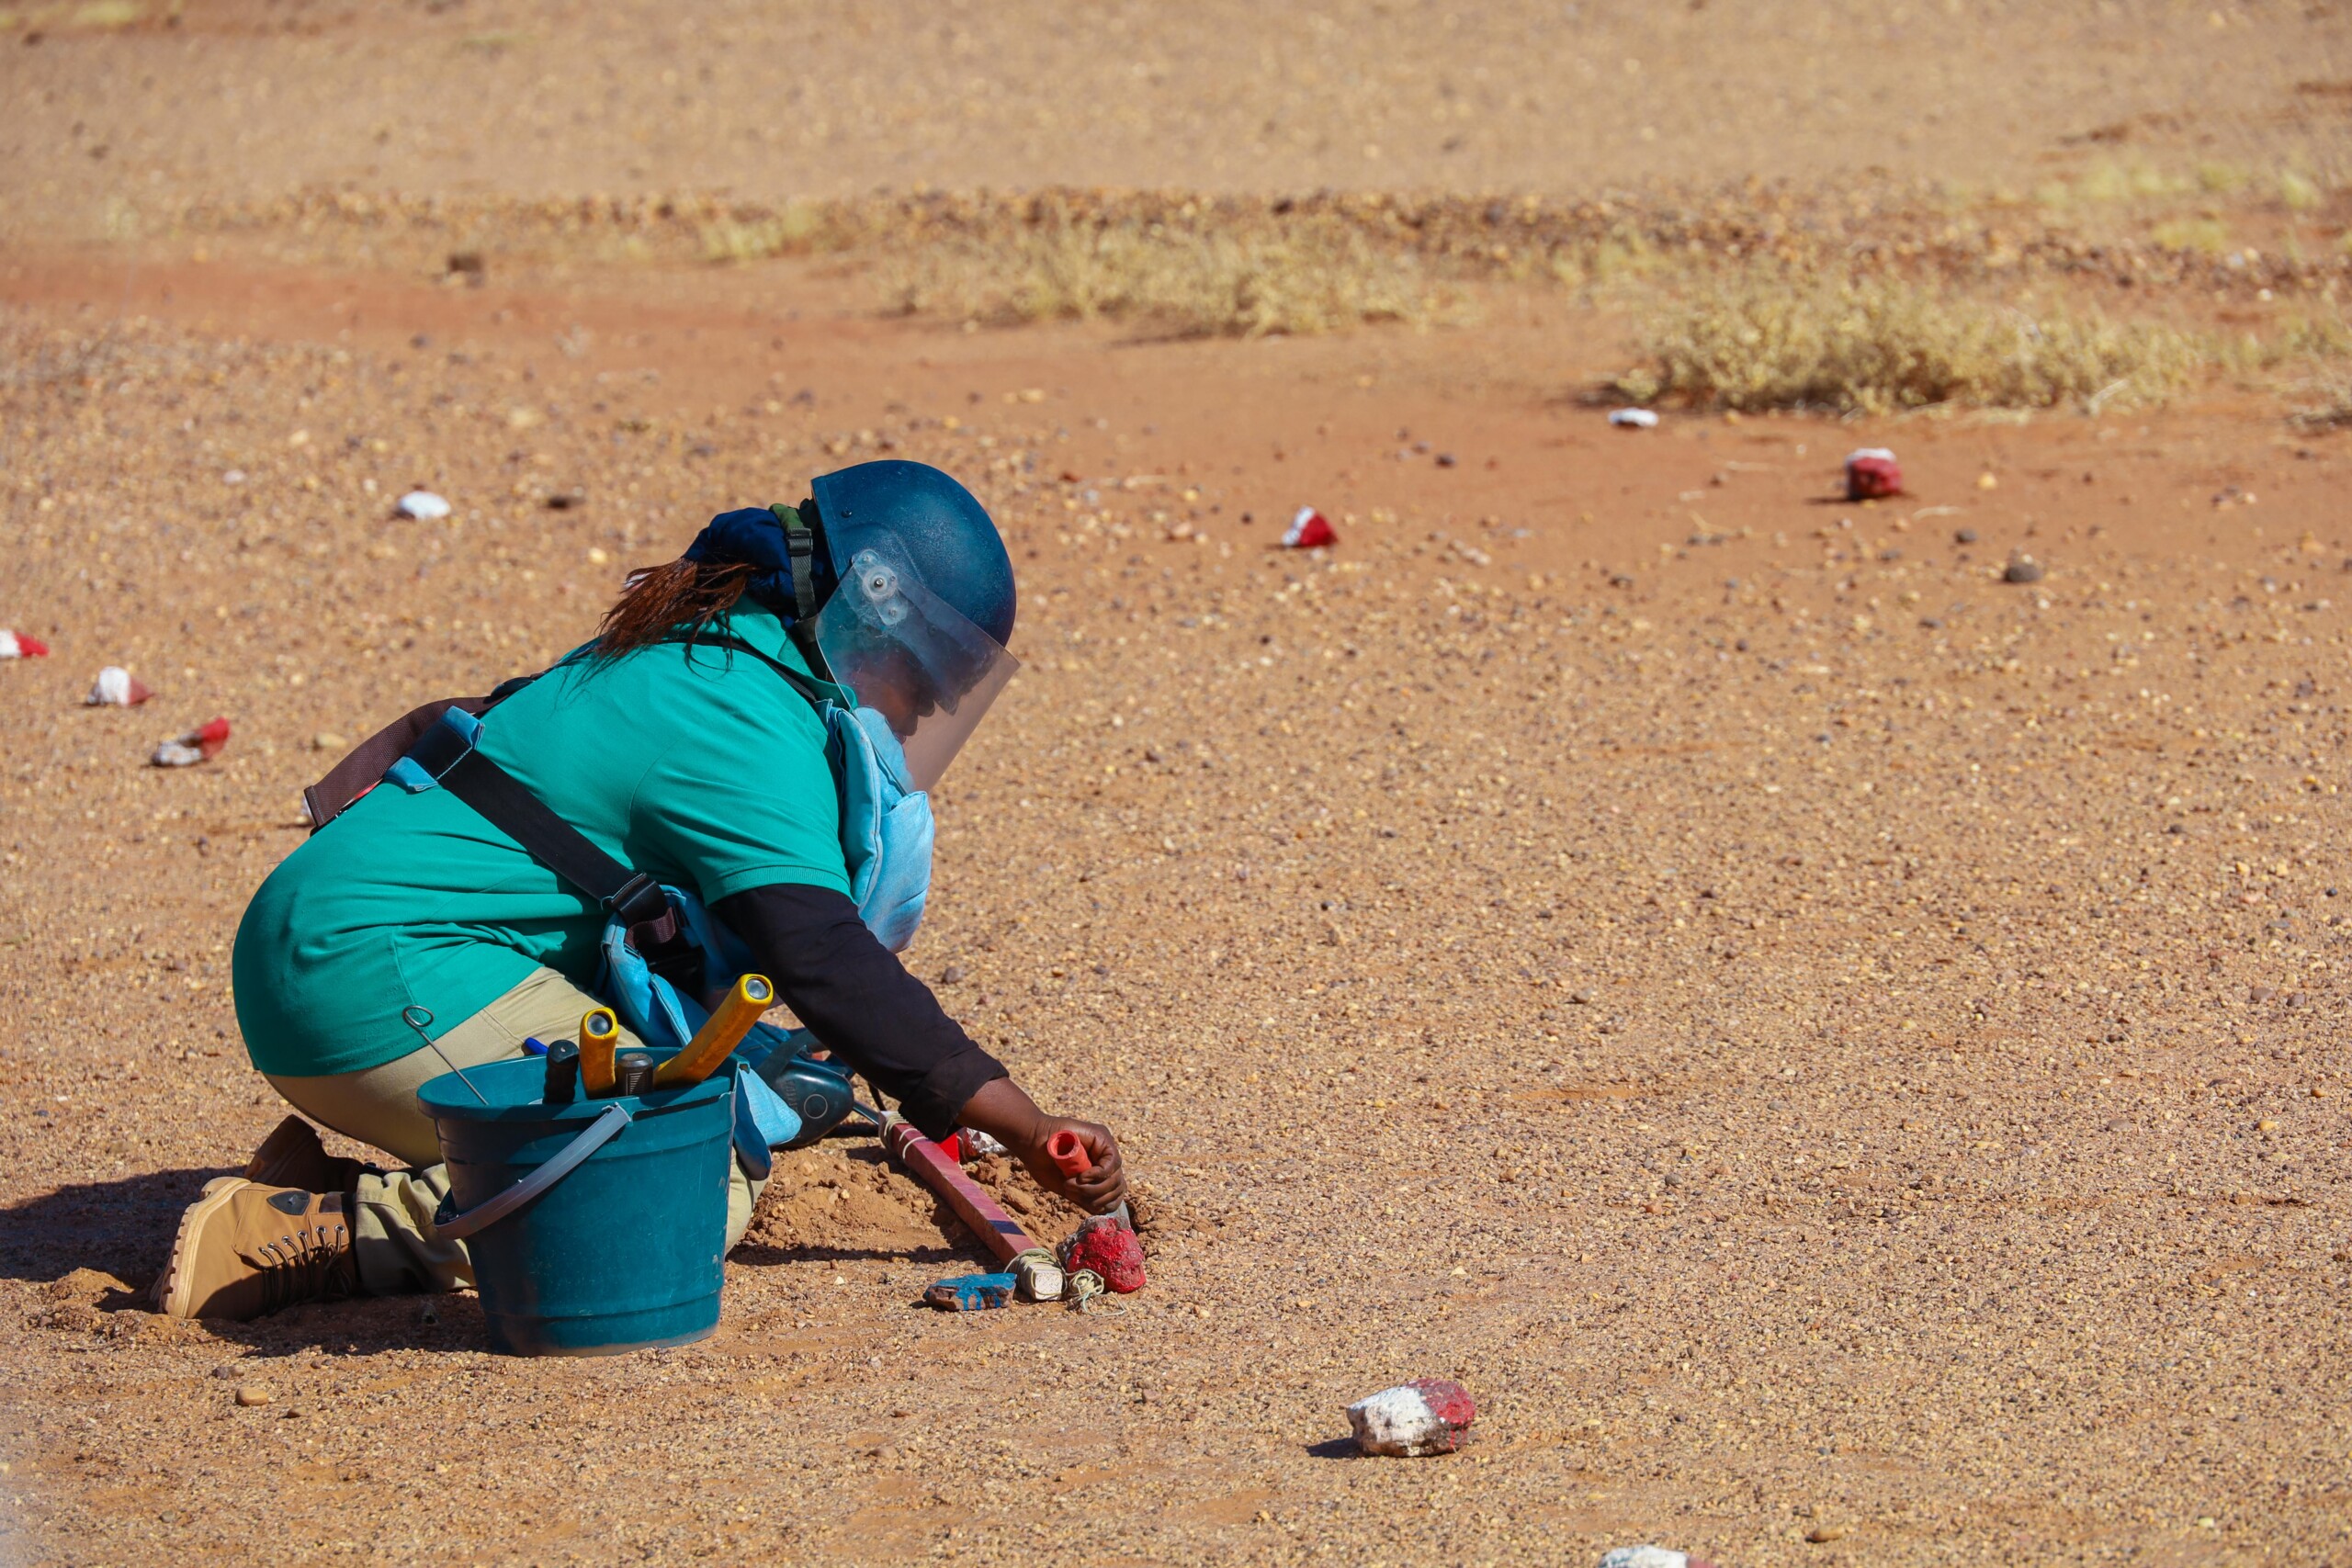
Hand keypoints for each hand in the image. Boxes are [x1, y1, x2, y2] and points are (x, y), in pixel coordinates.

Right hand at [957, 1078, 1128, 1214]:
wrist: (1030, 1141)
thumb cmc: (1043, 1163)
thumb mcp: (1066, 1188)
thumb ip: (1084, 1198)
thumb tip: (1102, 1210)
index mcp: (1098, 1172)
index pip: (1116, 1193)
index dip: (1104, 1203)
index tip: (1084, 1203)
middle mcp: (1105, 1159)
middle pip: (1118, 1187)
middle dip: (1097, 1197)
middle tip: (1071, 1192)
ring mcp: (1105, 1147)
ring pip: (1116, 1177)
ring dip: (1093, 1188)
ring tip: (1070, 1184)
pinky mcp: (1102, 1136)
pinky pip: (1111, 1163)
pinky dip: (1097, 1175)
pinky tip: (1081, 1176)